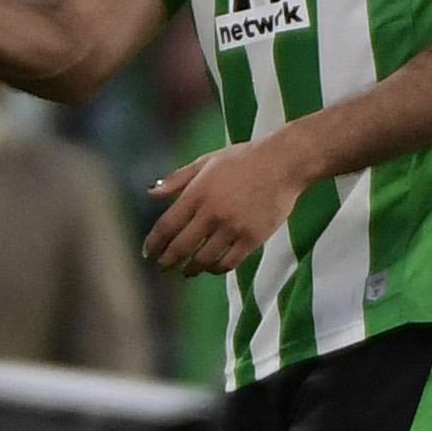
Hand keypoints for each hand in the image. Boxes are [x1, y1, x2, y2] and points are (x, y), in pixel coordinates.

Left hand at [143, 139, 306, 275]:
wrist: (283, 163)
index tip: (148, 252)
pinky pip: (229, 263)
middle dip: (168, 261)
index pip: (167, 226)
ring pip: (204, 259)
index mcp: (197, 193)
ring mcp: (233, 228)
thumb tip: (151, 193)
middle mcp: (212, 213)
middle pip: (181, 247)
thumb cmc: (243, 159)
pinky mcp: (252, 239)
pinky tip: (212, 267)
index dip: (154, 243)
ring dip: (191, 269)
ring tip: (187, 271)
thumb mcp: (206, 161)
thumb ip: (177, 179)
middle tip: (163, 267)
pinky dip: (216, 269)